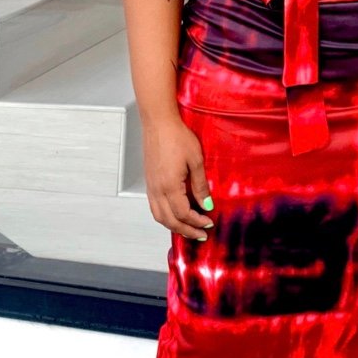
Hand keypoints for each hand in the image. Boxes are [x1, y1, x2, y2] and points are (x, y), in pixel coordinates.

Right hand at [142, 115, 215, 240]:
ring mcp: (150, 187)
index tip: (209, 223)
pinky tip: (174, 215)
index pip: (184, 214)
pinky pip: (154, 207)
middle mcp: (157, 190)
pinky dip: (165, 216)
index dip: (197, 222)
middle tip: (200, 234)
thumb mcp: (196, 161)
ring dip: (174, 226)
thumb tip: (207, 204)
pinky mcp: (149, 182)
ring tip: (188, 229)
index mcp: (169, 186)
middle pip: (170, 220)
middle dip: (186, 230)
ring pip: (159, 216)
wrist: (159, 123)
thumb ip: (200, 185)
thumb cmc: (177, 137)